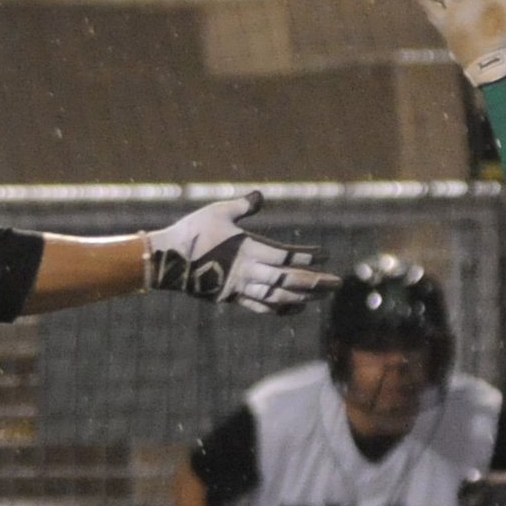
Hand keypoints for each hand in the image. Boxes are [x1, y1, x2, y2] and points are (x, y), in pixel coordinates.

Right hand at [145, 193, 338, 314]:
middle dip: (315, 282)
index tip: (326, 255)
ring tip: (323, 296)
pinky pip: (261, 306)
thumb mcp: (218, 211)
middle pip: (288, 280)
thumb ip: (243, 206)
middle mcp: (248, 272)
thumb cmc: (193, 231)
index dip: (308, 257)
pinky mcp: (231, 297)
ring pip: (278, 296)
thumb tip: (261, 196)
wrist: (167, 260)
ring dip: (303, 296)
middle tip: (338, 283)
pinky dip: (280, 308)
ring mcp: (240, 288)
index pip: (285, 256)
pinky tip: (296, 308)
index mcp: (248, 249)